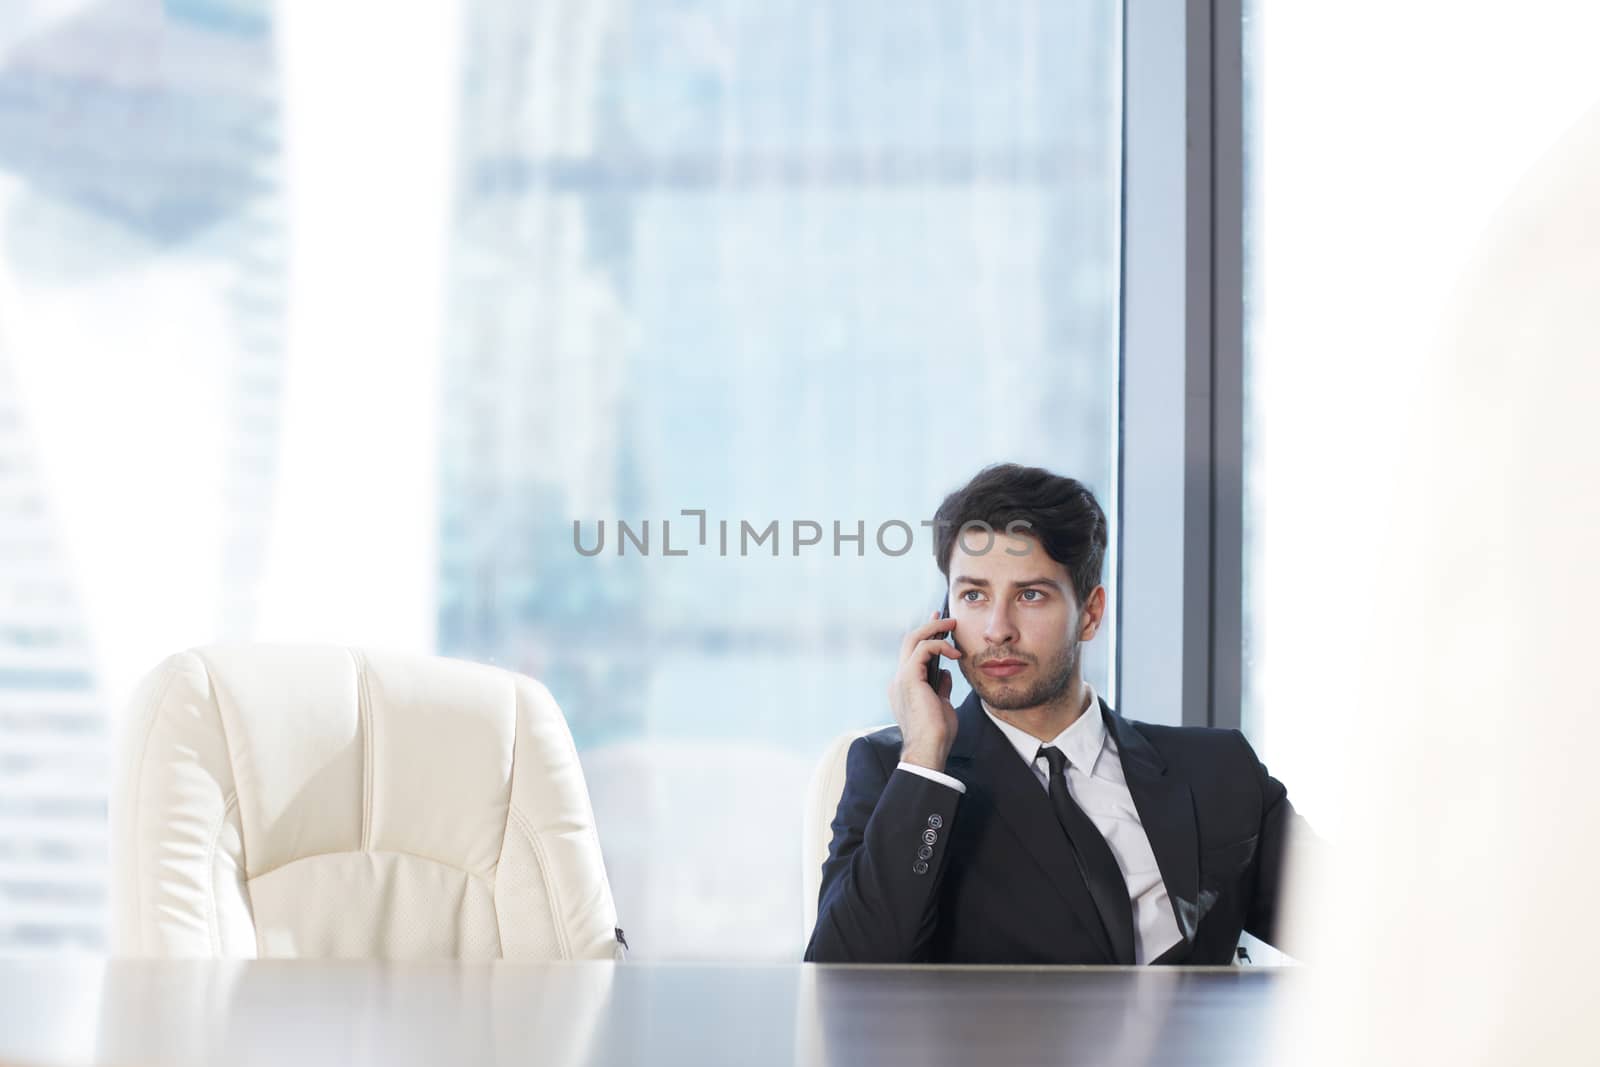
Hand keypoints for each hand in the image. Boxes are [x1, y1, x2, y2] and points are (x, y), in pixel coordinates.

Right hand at [888, 612, 961, 771]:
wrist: (929, 750)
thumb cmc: (937, 734)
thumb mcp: (941, 705)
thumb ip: (940, 687)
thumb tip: (945, 673)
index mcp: (904, 686)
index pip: (912, 654)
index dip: (926, 637)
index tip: (940, 626)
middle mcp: (898, 679)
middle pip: (910, 641)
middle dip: (929, 626)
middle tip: (946, 617)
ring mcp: (901, 678)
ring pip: (913, 640)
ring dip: (934, 629)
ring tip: (953, 625)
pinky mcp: (909, 678)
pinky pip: (923, 650)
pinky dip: (940, 646)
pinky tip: (955, 653)